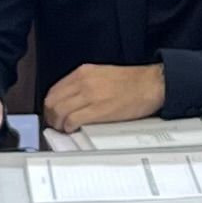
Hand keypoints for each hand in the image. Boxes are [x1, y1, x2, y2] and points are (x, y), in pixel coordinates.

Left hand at [41, 62, 166, 132]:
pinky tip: (73, 129)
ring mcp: (90, 95)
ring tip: (64, 129)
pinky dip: (68, 127)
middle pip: (53, 101)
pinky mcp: (98, 110)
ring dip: (58, 124)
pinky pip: (73, 120)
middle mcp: (83, 82)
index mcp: (83, 72)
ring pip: (59, 111)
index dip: (51, 105)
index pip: (55, 90)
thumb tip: (72, 100)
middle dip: (51, 116)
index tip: (53, 113)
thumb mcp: (102, 75)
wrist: (151, 84)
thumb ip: (84, 84)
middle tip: (55, 124)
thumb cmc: (131, 82)